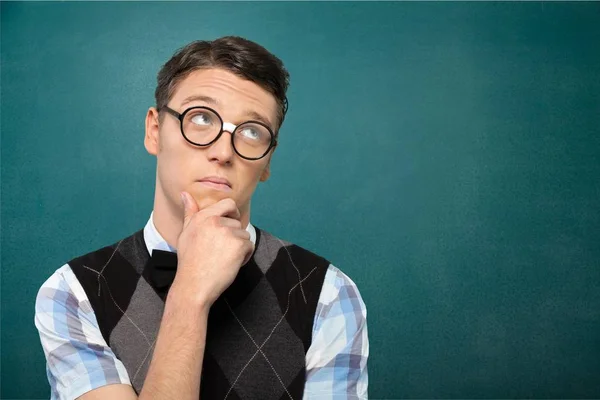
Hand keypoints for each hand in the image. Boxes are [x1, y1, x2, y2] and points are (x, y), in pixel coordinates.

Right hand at [171, 191, 253, 306]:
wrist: (193, 285)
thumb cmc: (189, 261)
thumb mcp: (186, 233)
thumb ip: (190, 213)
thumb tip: (186, 194)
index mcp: (203, 217)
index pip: (228, 203)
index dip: (233, 213)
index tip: (230, 223)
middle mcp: (215, 221)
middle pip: (237, 223)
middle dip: (233, 237)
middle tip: (220, 252)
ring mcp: (228, 232)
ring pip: (244, 235)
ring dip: (239, 247)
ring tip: (224, 259)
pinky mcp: (238, 245)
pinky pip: (250, 246)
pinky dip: (244, 256)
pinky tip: (231, 264)